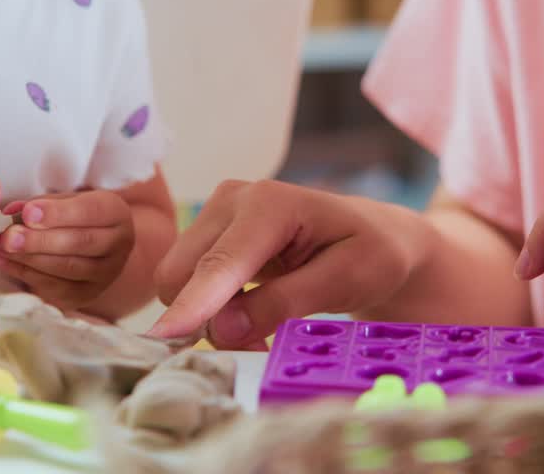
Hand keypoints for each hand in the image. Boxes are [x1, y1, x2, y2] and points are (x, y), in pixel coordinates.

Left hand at [0, 190, 134, 310]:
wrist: (99, 249)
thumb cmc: (79, 218)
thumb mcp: (67, 202)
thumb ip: (42, 204)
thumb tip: (12, 211)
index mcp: (116, 214)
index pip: (89, 212)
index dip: (58, 213)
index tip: (27, 213)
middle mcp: (119, 245)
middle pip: (80, 243)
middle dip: (40, 240)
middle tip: (9, 237)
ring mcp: (105, 274)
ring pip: (67, 268)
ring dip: (30, 258)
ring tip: (1, 248)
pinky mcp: (87, 294)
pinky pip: (55, 287)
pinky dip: (26, 274)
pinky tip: (6, 262)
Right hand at [150, 180, 423, 348]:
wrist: (376, 237)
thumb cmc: (372, 253)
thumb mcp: (347, 280)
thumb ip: (285, 302)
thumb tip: (224, 328)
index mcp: (270, 203)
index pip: (221, 262)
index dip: (194, 302)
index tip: (166, 336)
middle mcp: (232, 200)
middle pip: (183, 273)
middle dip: (208, 318)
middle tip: (259, 343)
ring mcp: (217, 214)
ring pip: (179, 281)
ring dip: (210, 317)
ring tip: (262, 328)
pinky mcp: (211, 234)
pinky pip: (188, 282)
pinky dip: (211, 309)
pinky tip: (251, 315)